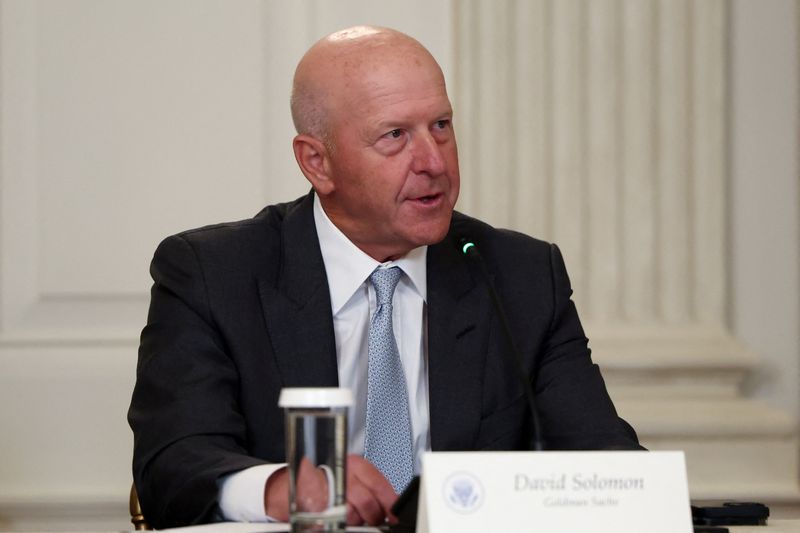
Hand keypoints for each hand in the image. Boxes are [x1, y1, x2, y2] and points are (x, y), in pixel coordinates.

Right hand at [263, 455, 398, 525]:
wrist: (294, 484)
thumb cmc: (327, 479)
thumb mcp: (352, 474)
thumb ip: (371, 486)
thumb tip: (390, 504)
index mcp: (355, 464)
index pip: (379, 485)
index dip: (390, 503)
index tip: (395, 514)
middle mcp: (342, 474)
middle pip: (367, 502)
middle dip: (373, 516)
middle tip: (373, 520)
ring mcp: (328, 490)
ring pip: (353, 515)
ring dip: (356, 521)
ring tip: (351, 516)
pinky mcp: (317, 505)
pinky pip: (337, 521)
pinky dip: (342, 524)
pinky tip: (339, 518)